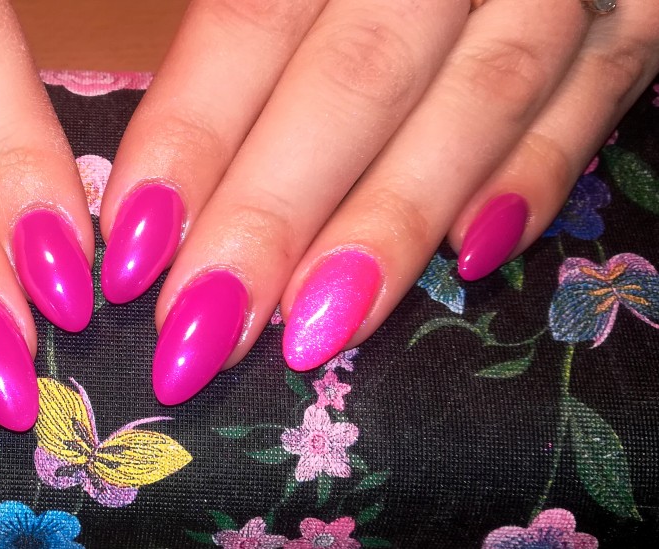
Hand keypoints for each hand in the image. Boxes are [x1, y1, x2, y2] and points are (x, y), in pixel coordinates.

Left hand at [99, 0, 658, 403]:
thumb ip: (235, 36)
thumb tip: (154, 191)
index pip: (250, 22)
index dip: (190, 139)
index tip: (133, 250)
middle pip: (356, 80)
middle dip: (271, 215)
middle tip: (203, 328)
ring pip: (478, 99)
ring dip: (388, 226)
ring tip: (312, 329)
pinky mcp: (633, 20)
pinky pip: (590, 101)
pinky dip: (531, 180)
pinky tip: (468, 262)